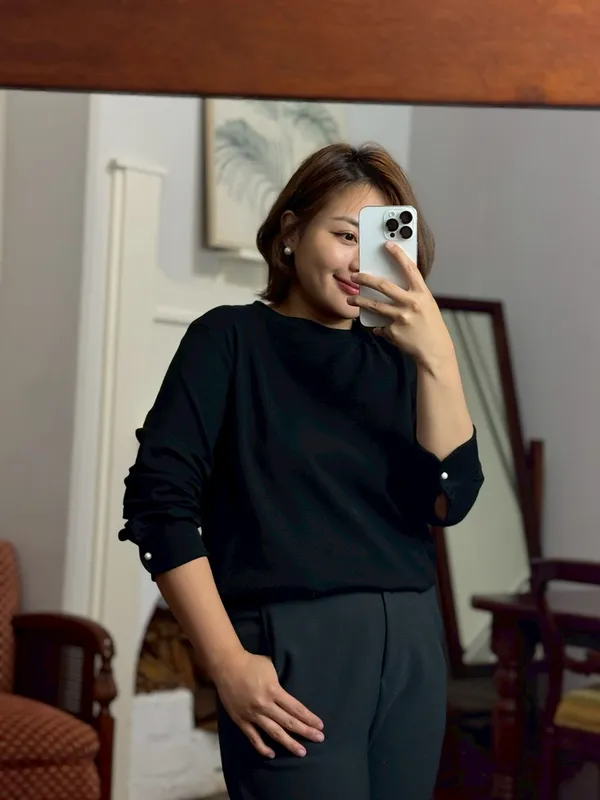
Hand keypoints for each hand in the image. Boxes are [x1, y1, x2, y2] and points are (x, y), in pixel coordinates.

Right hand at [213, 648, 324, 758]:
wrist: (226, 665)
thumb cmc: (251, 663)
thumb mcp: (271, 667)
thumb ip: (280, 683)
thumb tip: (290, 694)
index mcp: (273, 690)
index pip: (296, 708)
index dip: (309, 718)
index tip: (320, 725)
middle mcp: (264, 705)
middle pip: (289, 722)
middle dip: (306, 731)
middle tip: (319, 738)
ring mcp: (252, 714)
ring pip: (274, 733)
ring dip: (289, 743)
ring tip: (302, 752)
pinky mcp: (241, 720)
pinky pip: (253, 737)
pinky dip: (262, 747)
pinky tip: (272, 753)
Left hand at [349, 242, 453, 371]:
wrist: (435, 351)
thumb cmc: (431, 326)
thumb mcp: (427, 305)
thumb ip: (412, 294)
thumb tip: (392, 286)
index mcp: (422, 294)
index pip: (409, 269)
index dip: (398, 255)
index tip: (388, 245)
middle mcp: (412, 303)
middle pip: (383, 286)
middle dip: (365, 279)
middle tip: (354, 276)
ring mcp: (402, 318)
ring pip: (375, 306)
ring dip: (360, 302)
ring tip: (351, 299)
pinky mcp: (393, 331)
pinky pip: (380, 326)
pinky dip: (379, 327)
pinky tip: (381, 329)